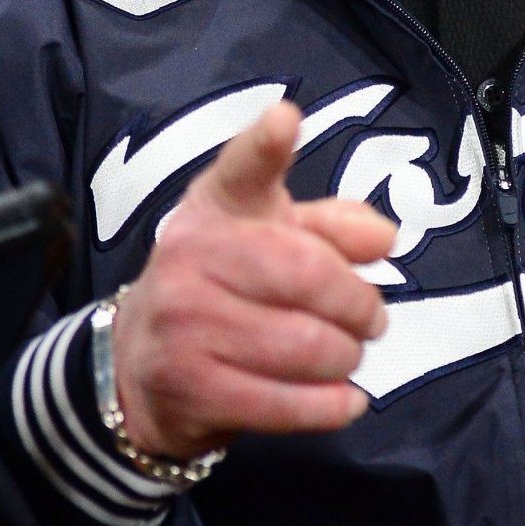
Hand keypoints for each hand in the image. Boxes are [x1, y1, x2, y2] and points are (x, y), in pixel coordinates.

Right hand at [111, 101, 395, 459]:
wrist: (140, 365)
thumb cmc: (226, 283)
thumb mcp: (272, 235)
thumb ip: (333, 226)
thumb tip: (384, 238)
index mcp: (219, 204)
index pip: (243, 168)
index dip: (265, 143)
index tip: (285, 119)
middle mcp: (193, 255)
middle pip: (307, 274)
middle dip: (358, 303)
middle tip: (374, 317)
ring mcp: (185, 324)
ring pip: (302, 345)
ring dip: (346, 356)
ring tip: (350, 354)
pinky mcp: (190, 389)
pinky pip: (283, 403)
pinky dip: (329, 406)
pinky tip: (345, 399)